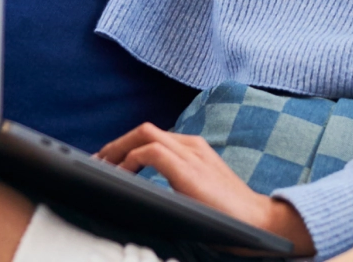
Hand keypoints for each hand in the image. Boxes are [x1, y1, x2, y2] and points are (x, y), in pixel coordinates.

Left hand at [95, 123, 315, 256]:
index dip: (124, 147)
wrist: (258, 222)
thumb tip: (141, 191)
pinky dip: (129, 161)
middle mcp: (192, 145)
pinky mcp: (188, 169)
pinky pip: (150, 152)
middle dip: (115, 145)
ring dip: (117, 149)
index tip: (105, 163)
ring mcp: (191, 154)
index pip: (152, 136)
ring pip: (144, 134)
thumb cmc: (227, 215)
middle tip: (94, 163)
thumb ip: (175, 182)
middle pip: (144, 130)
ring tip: (100, 167)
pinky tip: (120, 176)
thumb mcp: (197, 191)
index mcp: (194, 148)